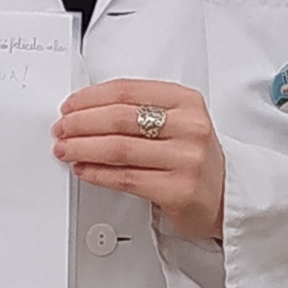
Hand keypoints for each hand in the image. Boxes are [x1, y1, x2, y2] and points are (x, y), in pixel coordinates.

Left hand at [52, 80, 225, 241]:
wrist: (226, 197)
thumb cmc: (192, 156)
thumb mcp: (176, 121)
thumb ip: (138, 110)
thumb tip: (84, 110)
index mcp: (186, 101)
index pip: (126, 90)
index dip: (90, 98)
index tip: (69, 106)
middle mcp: (190, 127)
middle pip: (119, 118)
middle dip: (81, 123)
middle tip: (61, 128)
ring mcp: (186, 159)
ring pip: (119, 148)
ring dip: (82, 148)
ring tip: (65, 149)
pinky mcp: (179, 190)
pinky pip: (126, 178)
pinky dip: (98, 173)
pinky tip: (84, 169)